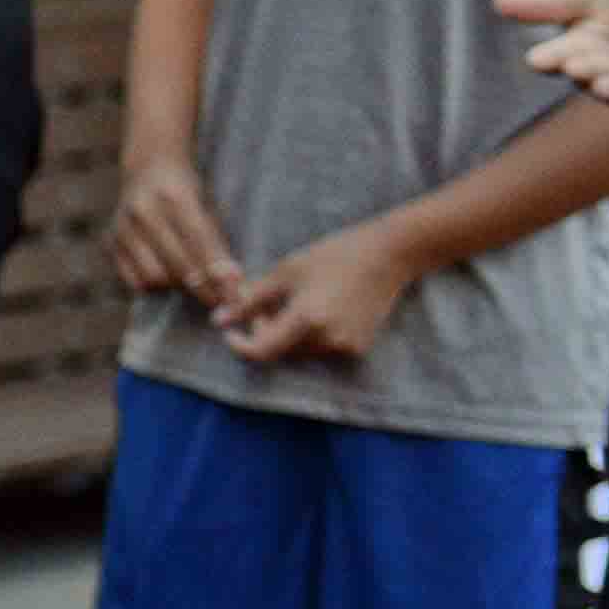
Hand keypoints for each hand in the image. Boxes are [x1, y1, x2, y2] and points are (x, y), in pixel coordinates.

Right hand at [101, 147, 248, 305]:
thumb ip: (215, 241)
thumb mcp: (207, 204)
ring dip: (177, 285)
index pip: (200, 242)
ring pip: (154, 276)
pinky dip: (153, 285)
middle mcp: (143, 211)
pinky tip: (167, 277)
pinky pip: (133, 279)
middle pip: (177, 264)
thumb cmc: (187, 190)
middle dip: (202, 286)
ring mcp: (122, 227)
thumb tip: (231, 282)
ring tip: (192, 282)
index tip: (234, 294)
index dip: (218, 271)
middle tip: (219, 299)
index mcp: (174, 195)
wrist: (148, 168)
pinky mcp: (109, 241)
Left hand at [210, 218, 412, 370]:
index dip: (240, 346)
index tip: (230, 333)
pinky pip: (322, 350)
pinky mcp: (358, 347)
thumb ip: (250, 301)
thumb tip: (218, 321)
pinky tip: (317, 310)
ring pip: (300, 352)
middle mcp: (328, 340)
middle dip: (265, 334)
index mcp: (307, 320)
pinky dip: (310, 337)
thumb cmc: (333, 256)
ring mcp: (347, 346)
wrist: (389, 255)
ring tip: (292, 305)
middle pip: (280, 352)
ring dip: (287, 336)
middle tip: (264, 308)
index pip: (262, 352)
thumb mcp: (285, 273)